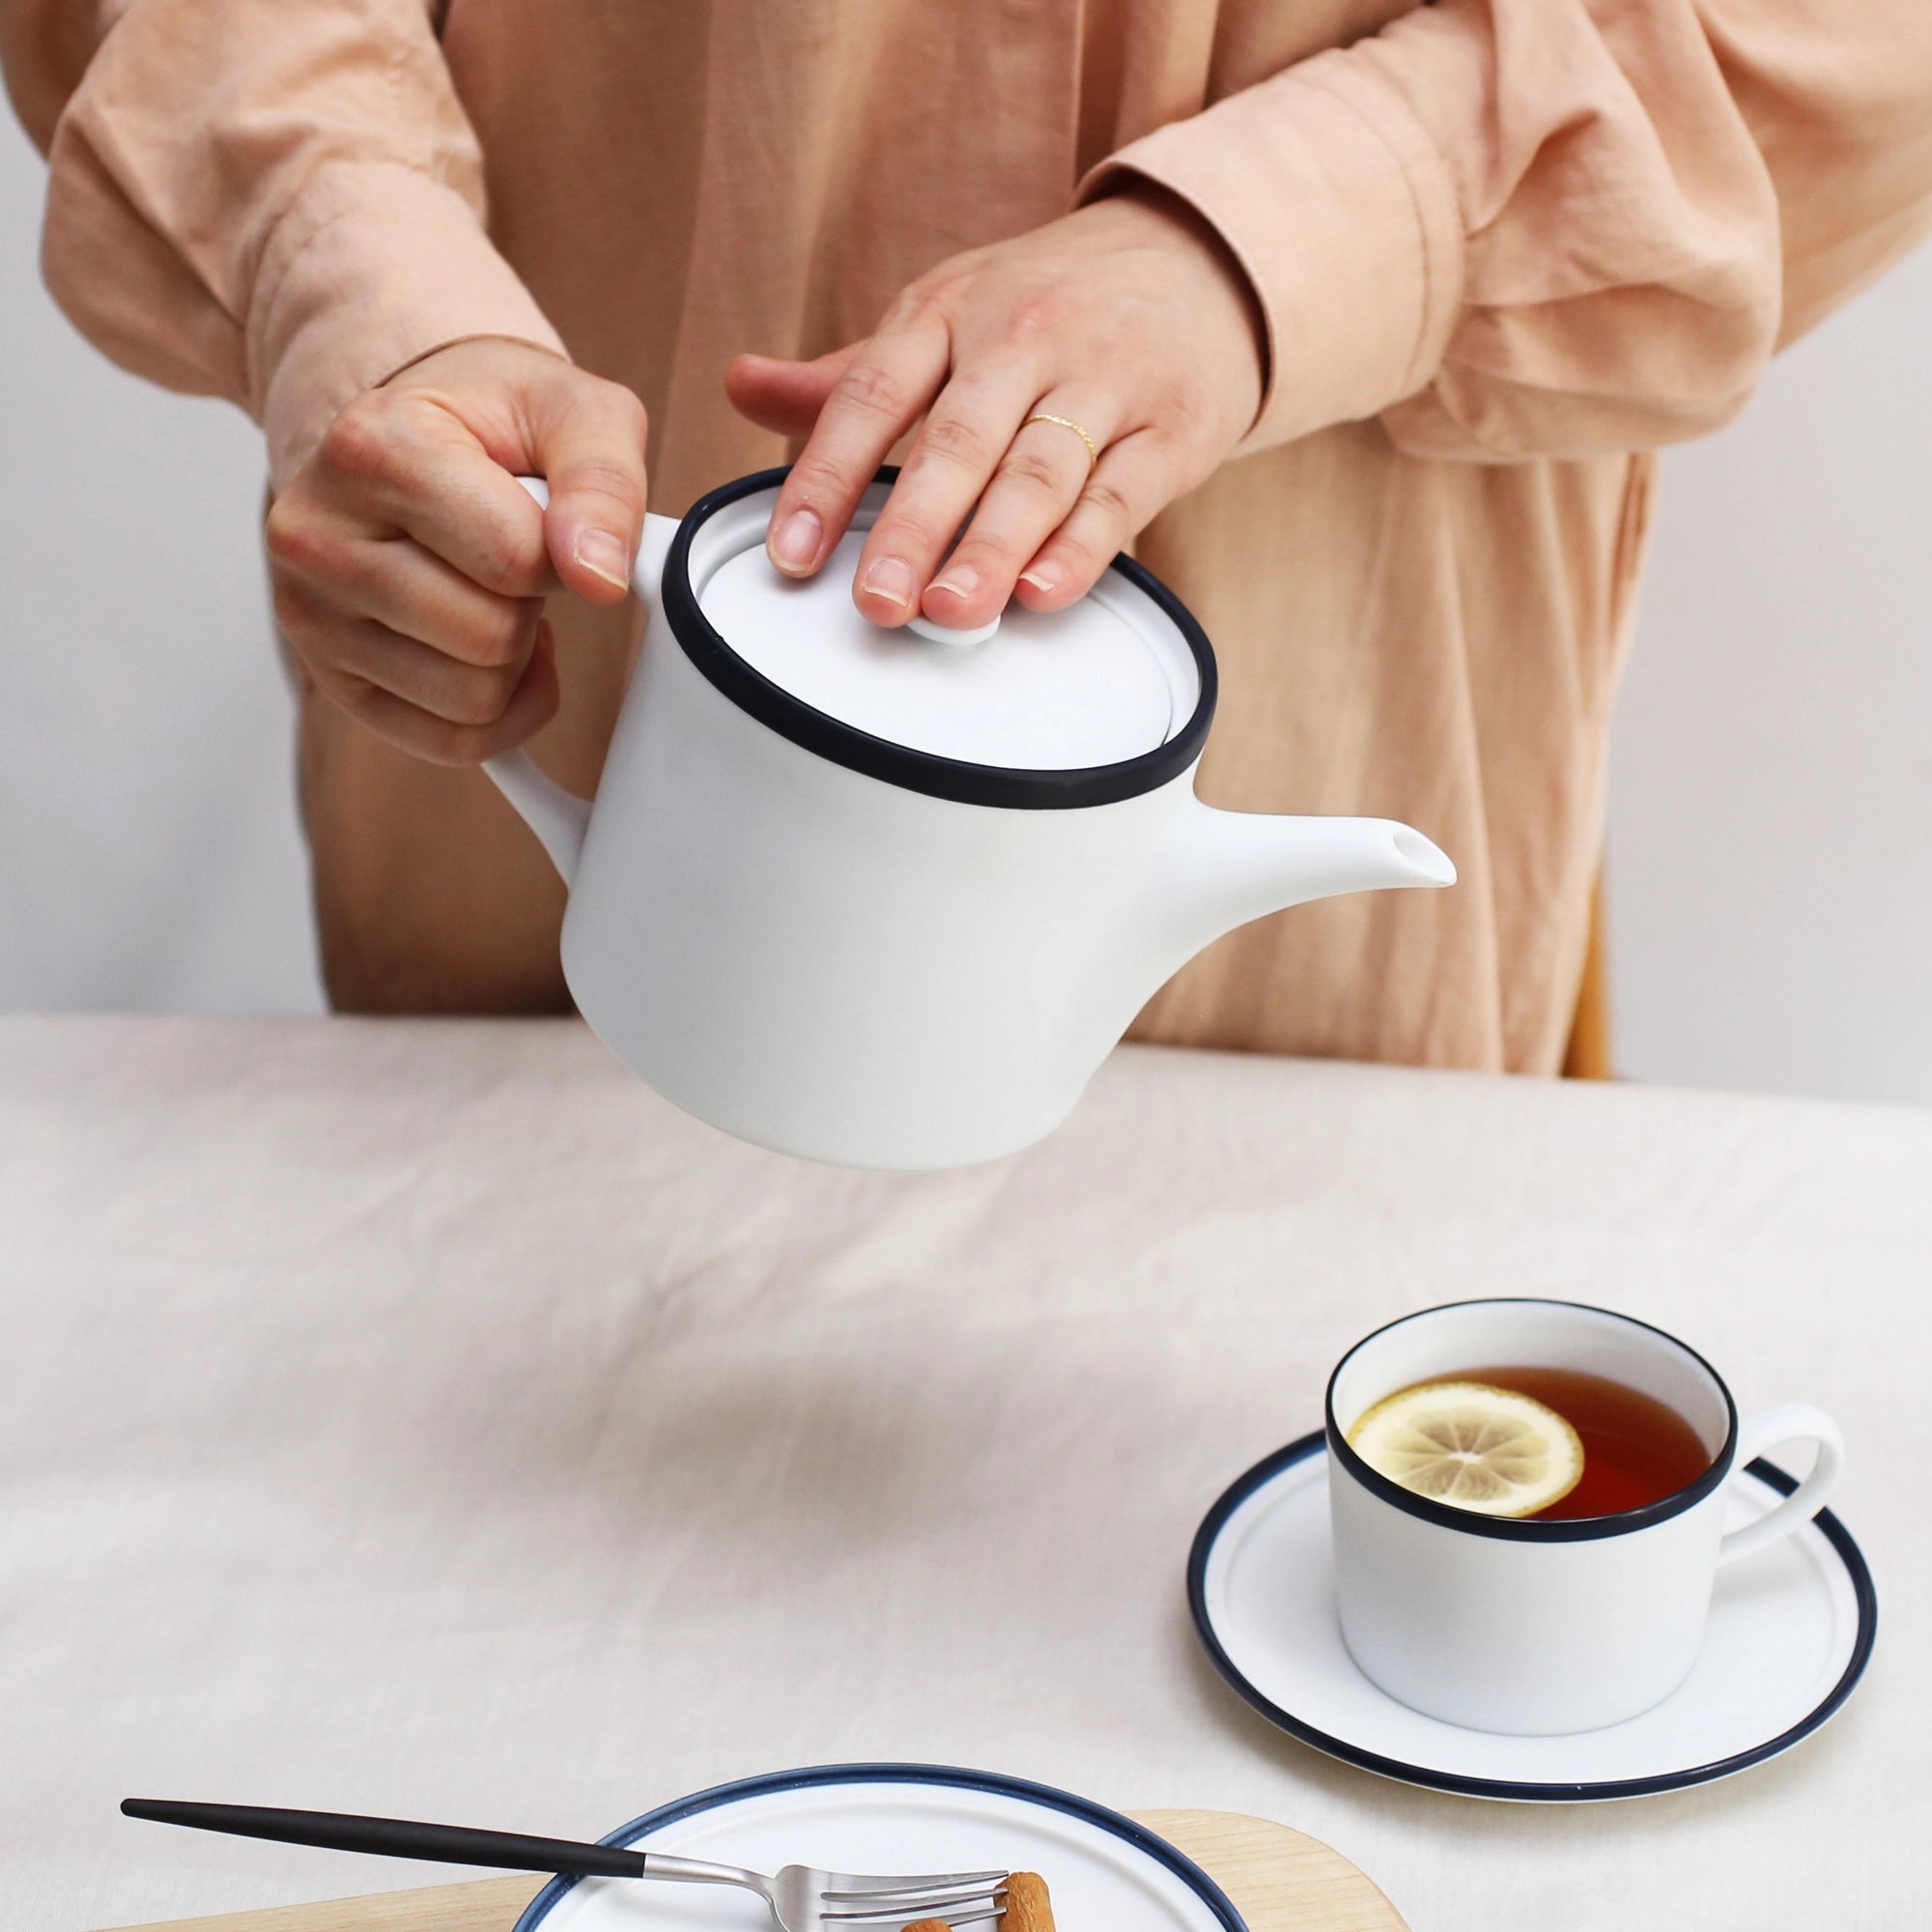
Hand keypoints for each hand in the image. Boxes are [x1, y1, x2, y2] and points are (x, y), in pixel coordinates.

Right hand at [266, 339, 649, 763]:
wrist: (413, 433)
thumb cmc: (491, 423)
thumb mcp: (572, 413)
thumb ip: (603, 484)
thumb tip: (600, 577)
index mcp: (372, 448)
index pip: (517, 559)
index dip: (563, 553)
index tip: (544, 518)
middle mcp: (317, 535)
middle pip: (493, 639)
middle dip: (533, 606)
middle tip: (510, 558)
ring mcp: (311, 615)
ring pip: (475, 700)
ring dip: (515, 659)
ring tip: (489, 592)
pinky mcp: (331, 682)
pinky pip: (456, 743)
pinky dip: (500, 710)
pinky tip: (481, 646)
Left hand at [725, 185, 1264, 630]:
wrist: (1196, 261)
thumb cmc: (1048, 306)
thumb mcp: (945, 316)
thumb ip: (851, 376)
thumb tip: (740, 386)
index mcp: (947, 312)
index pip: (873, 395)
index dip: (825, 476)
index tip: (791, 553)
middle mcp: (1022, 337)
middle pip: (958, 442)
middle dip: (912, 526)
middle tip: (876, 602)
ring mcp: (1103, 380)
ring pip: (1038, 473)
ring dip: (992, 547)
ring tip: (949, 610)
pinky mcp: (1171, 429)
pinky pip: (1119, 495)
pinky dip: (1081, 548)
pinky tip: (1041, 592)